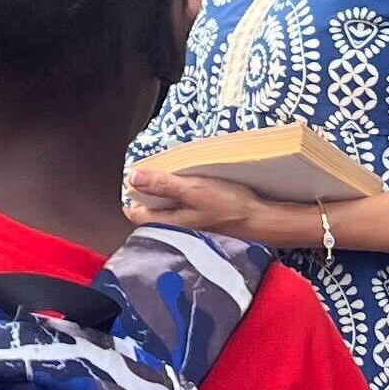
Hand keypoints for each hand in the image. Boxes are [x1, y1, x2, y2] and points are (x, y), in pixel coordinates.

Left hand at [123, 159, 268, 238]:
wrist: (258, 217)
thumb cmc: (227, 206)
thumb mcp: (191, 190)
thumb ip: (161, 184)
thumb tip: (133, 177)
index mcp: (167, 220)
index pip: (135, 212)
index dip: (130, 194)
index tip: (133, 175)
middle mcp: (175, 221)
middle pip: (149, 205)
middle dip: (147, 187)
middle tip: (153, 168)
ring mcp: (188, 217)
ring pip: (166, 201)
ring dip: (165, 185)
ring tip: (171, 169)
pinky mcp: (201, 211)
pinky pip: (182, 198)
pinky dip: (181, 187)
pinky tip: (190, 177)